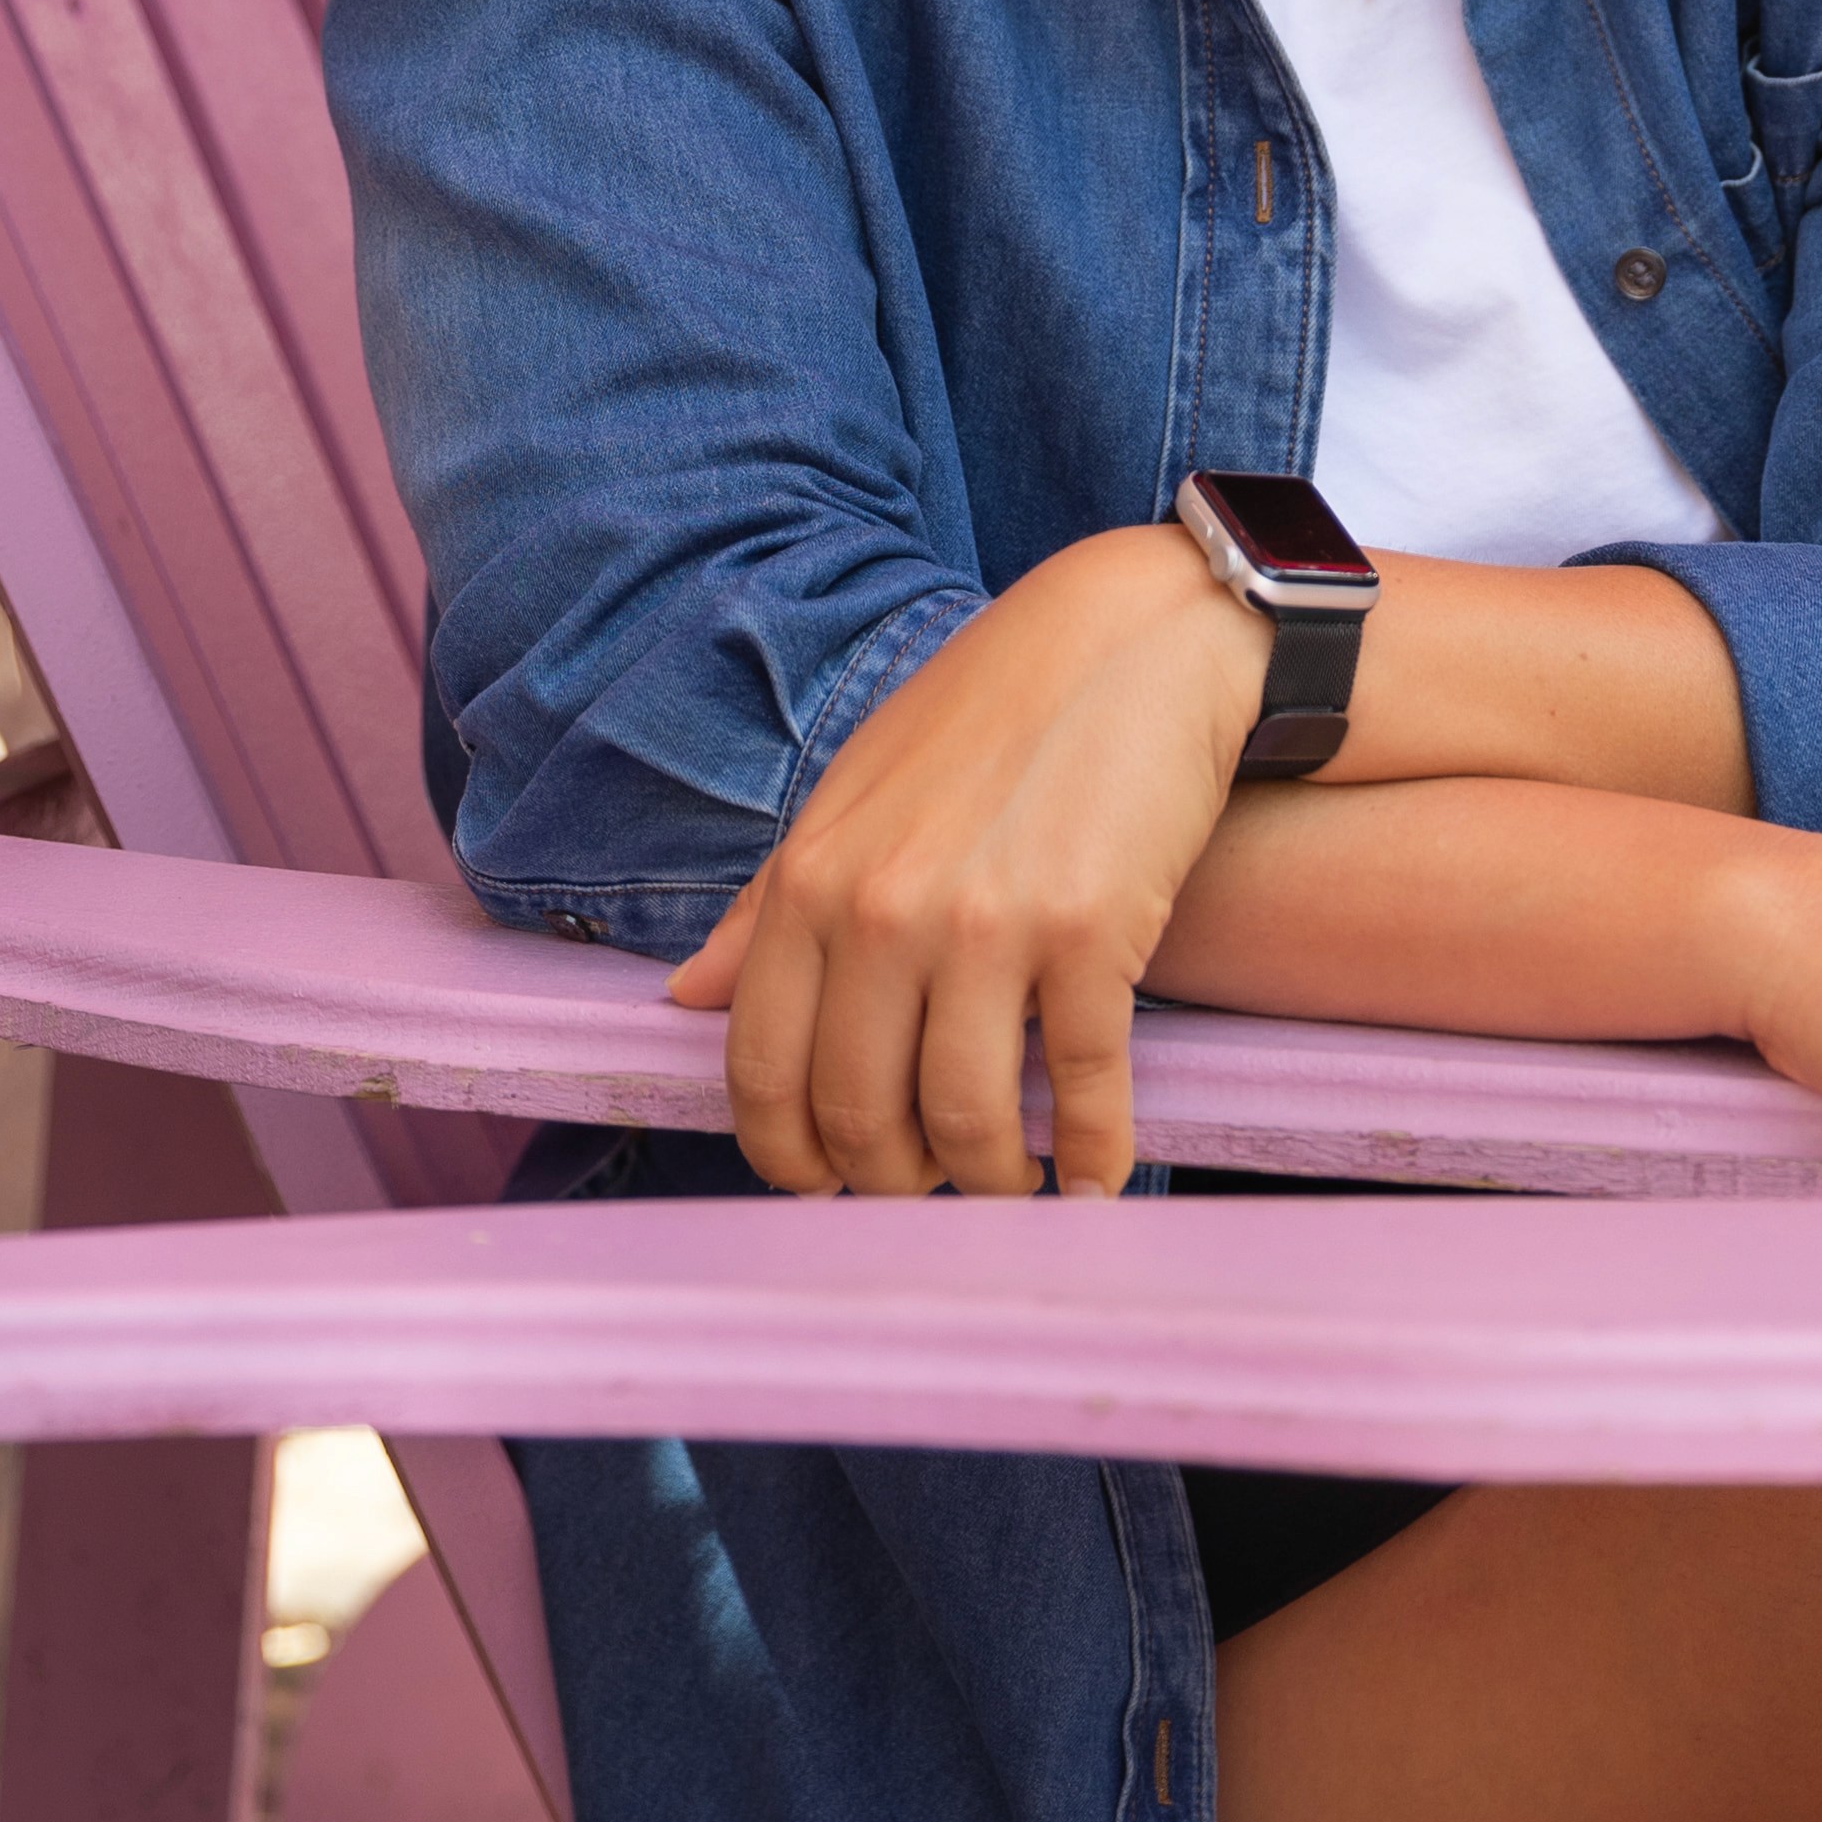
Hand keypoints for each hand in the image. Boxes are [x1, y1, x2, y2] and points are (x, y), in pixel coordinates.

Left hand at [669, 526, 1270, 1196]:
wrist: (1137, 635)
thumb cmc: (993, 709)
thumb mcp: (855, 789)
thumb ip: (768, 902)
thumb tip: (684, 999)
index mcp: (811, 878)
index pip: (762, 1070)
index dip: (792, 1157)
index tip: (827, 1186)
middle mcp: (882, 910)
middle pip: (861, 1116)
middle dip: (894, 1180)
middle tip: (930, 1183)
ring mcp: (986, 926)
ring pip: (965, 1124)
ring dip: (989, 1181)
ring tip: (1013, 1177)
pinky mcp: (1091, 934)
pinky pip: (1082, 1091)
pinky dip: (1093, 1156)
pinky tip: (1097, 1173)